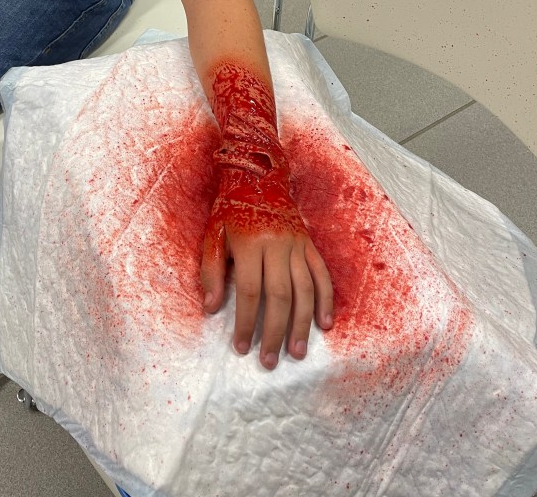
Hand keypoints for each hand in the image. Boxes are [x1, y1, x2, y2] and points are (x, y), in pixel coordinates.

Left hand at [201, 165, 332, 369]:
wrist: (258, 175)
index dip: (244, 322)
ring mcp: (297, 244)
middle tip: (270, 360)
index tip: (240, 347)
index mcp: (250, 243)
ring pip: (304, 290)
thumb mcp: (213, 234)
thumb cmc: (230, 208)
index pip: (248, 291)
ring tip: (296, 352)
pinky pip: (321, 274)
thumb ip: (211, 270)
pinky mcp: (309, 243)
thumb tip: (211, 307)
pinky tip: (323, 324)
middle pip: (279, 296)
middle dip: (274, 331)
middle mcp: (277, 245)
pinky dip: (325, 300)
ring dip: (301, 324)